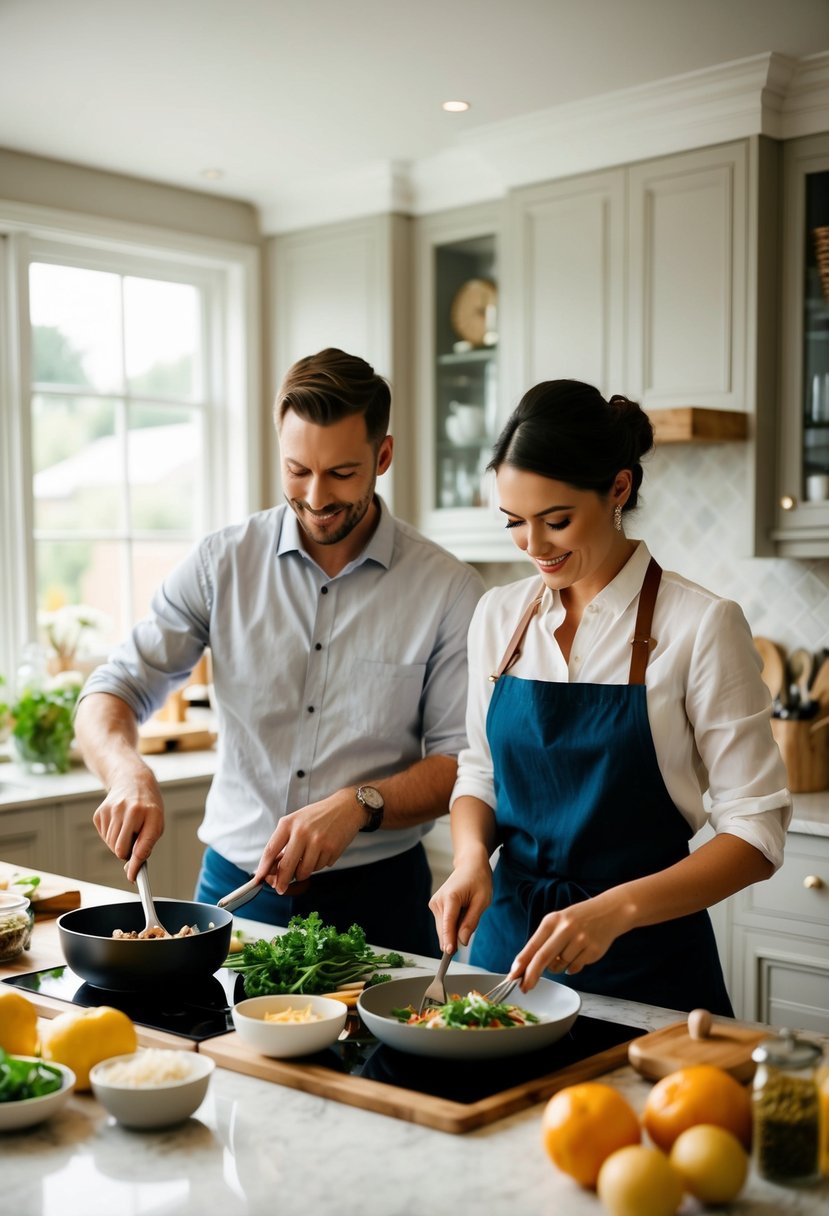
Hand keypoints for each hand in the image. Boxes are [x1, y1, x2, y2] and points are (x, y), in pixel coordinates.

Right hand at [92, 762, 164, 883]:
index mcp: (149, 815)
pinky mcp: (99, 813)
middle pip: (120, 850)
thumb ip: (146, 846)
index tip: (132, 877)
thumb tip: (131, 869)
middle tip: (134, 840)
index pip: (141, 846)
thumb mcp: (156, 824)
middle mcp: (129, 811)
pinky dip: (111, 835)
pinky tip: (118, 822)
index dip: (135, 864)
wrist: (133, 781)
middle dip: (126, 852)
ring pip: (111, 845)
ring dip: (119, 843)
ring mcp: (112, 811)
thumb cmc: (147, 807)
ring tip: (128, 827)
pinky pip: (104, 836)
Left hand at [253, 790, 364, 894]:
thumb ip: (285, 842)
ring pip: (304, 871)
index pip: (271, 850)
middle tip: (280, 889)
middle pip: (286, 866)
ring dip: (304, 872)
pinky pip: (320, 867)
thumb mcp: (297, 822)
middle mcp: (301, 832)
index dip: (263, 868)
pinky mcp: (331, 849)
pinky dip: (319, 864)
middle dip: (282, 882)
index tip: (259, 879)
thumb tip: (273, 869)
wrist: (346, 807)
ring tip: (309, 859)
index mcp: (288, 823)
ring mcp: (317, 841)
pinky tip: (323, 851)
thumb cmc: (318, 816)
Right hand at [429, 853, 492, 954]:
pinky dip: (453, 924)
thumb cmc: (478, 881)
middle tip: (471, 916)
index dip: (449, 939)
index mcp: (450, 897)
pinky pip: (444, 924)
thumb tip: (462, 941)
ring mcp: (434, 904)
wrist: (470, 865)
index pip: (448, 924)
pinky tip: (461, 911)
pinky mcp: (435, 906)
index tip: (449, 953)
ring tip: (468, 909)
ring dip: (456, 928)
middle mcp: (438, 901)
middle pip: (444, 929)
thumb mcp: (482, 901)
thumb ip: (471, 922)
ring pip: (443, 929)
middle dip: (456, 935)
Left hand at [509, 894, 623, 989]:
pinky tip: (578, 953)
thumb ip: (542, 941)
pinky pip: (574, 969)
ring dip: (557, 966)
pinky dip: (571, 967)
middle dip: (531, 975)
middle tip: (524, 987)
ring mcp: (581, 940)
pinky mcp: (593, 951)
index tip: (512, 976)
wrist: (609, 912)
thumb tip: (525, 967)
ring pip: (559, 966)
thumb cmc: (577, 919)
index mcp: (552, 921)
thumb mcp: (557, 922)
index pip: (533, 946)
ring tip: (567, 950)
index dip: (522, 963)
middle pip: (543, 958)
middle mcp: (566, 929)